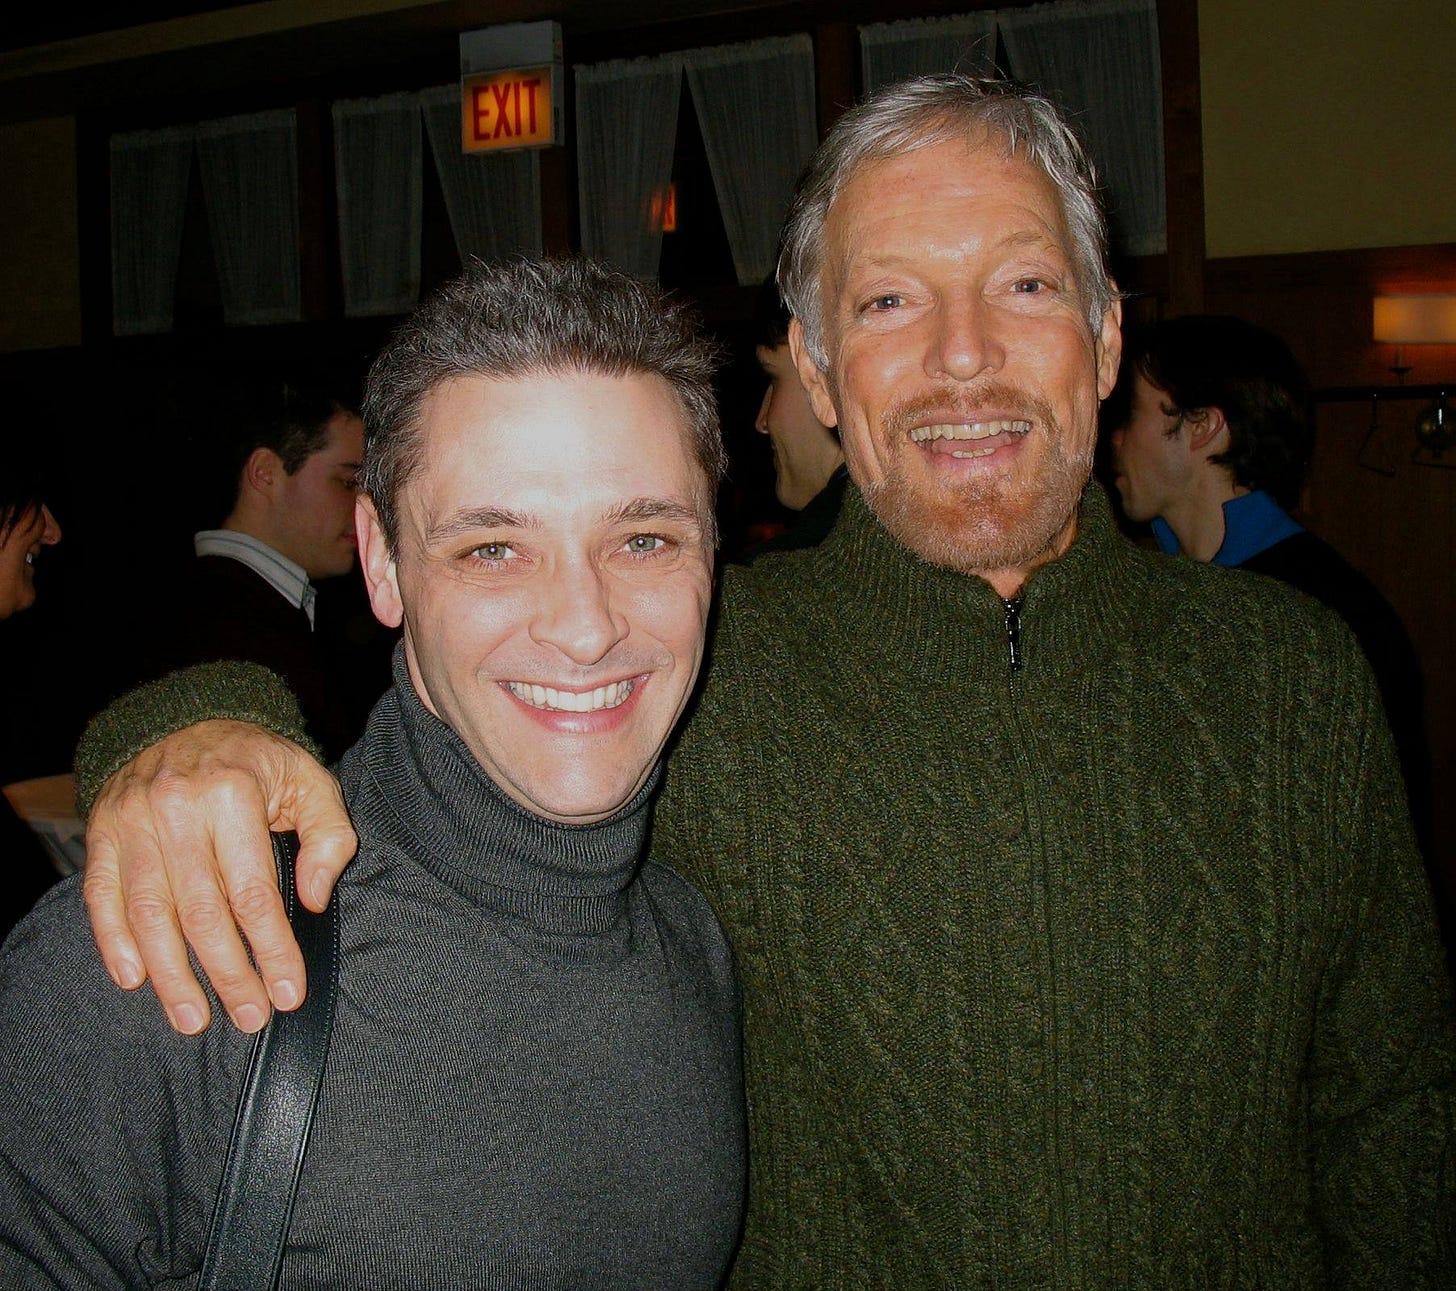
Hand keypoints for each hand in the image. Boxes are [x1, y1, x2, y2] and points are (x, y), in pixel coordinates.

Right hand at [82, 720, 355, 1035]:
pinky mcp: (102, 834)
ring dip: (172, 975)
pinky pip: (103, 897)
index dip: (272, 950)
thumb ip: (329, 836)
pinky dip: (115, 943)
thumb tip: (314, 898)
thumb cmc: (258, 763)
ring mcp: (132, 823)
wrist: (186, 719)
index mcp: (233, 796)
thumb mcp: (311, 782)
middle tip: (250, 1016)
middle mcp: (177, 809)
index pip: (254, 892)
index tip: (289, 992)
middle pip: (202, 912)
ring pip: (150, 914)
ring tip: (194, 1018)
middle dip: (229, 974)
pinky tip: (136, 980)